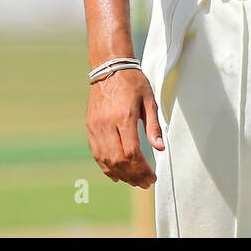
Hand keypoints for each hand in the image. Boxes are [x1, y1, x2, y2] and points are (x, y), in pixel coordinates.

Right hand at [86, 67, 164, 187]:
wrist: (109, 67)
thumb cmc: (133, 82)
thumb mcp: (149, 100)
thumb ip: (154, 126)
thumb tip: (160, 148)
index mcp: (124, 116)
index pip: (132, 152)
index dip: (142, 169)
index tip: (152, 177)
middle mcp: (107, 123)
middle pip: (118, 160)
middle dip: (133, 176)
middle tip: (145, 183)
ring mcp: (96, 126)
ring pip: (105, 160)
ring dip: (120, 174)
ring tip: (133, 181)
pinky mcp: (90, 127)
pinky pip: (96, 153)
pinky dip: (106, 167)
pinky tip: (117, 175)